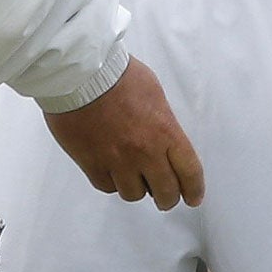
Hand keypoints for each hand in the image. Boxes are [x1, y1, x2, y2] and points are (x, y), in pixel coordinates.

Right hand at [42, 57, 204, 209]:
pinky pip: (107, 186)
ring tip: (132, 176)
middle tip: (164, 196)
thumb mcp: (153, 92)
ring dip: (136, 187)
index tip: (192, 197)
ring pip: (134, 194)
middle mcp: (144, 151)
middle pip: (166, 193)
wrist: (78, 73)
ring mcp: (117, 160)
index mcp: (165, 131)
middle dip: (167, 197)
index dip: (194, 190)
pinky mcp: (92, 163)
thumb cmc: (115, 74)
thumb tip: (164, 138)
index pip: (190, 173)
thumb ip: (162, 121)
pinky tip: (110, 169)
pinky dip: (111, 181)